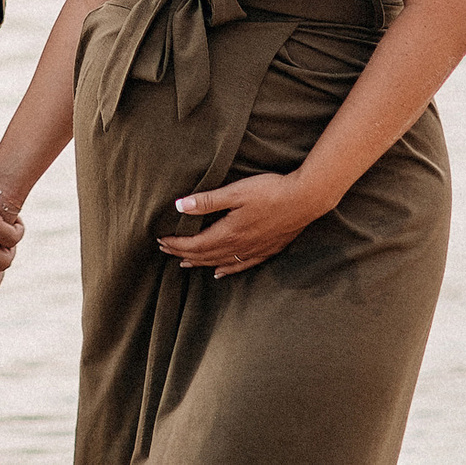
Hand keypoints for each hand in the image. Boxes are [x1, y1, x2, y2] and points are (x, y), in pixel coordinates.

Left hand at [155, 171, 334, 277]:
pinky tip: (220, 272)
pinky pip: (241, 265)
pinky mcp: (266, 250)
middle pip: (204, 255)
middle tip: (165, 249)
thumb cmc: (270, 191)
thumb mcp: (235, 192)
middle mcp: (239, 246)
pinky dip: (226, 270)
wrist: (305, 200)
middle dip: (182, 253)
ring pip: (220, 262)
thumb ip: (207, 201)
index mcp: (228, 232)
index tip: (160, 239)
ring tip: (184, 263)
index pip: (194, 244)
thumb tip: (179, 206)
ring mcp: (254, 250)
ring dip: (200, 263)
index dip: (176, 243)